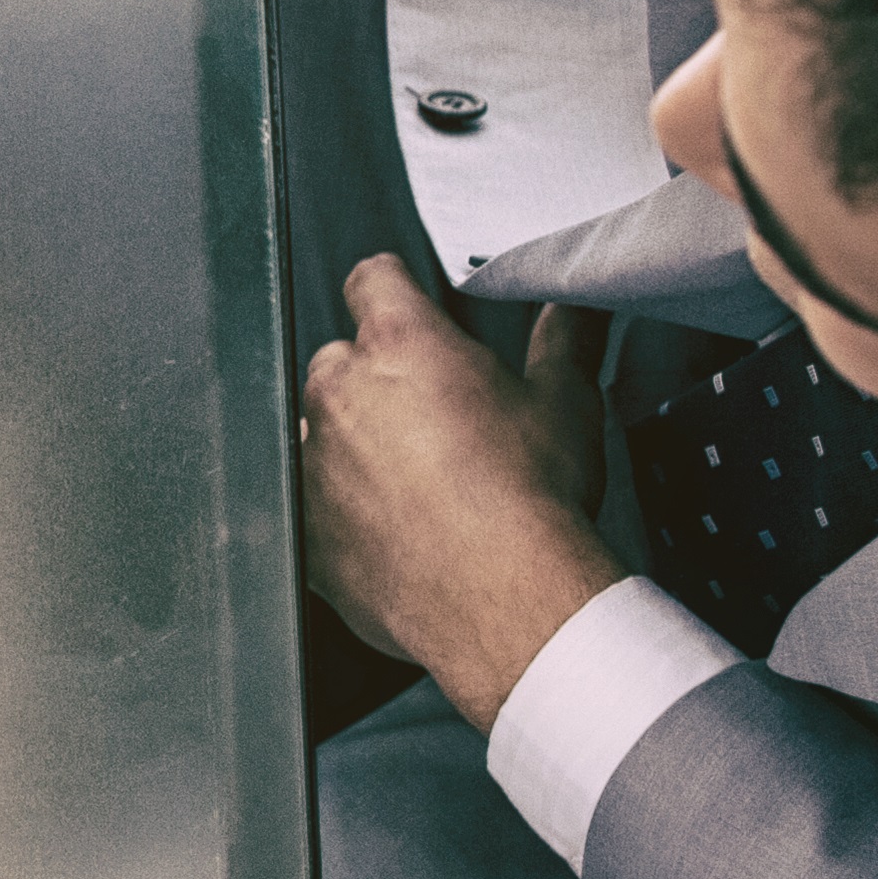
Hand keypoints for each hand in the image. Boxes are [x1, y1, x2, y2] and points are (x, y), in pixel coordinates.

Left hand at [298, 257, 618, 722]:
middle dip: (377, 380)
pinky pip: (310, 507)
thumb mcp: (566, 404)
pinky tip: (390, 530)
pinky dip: (339, 514)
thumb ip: (564, 342)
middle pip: (340, 360)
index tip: (405, 309)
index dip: (392, 291)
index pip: (372, 280)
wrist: (505, 598)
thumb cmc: (532, 502)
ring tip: (415, 484)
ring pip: (319, 434)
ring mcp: (313, 463)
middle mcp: (343, 394)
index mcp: (402, 345)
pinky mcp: (306, 530)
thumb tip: (572, 314)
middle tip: (433, 421)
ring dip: (352, 448)